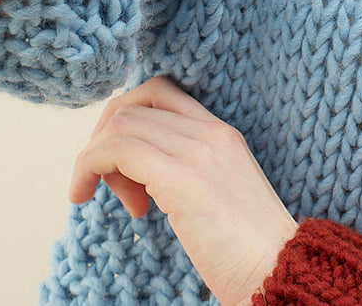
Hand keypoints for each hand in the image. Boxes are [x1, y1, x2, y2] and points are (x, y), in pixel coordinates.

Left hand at [69, 76, 297, 305]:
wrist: (277, 270)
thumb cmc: (247, 250)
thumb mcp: (216, 196)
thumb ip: (186, 173)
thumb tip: (141, 177)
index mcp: (221, 132)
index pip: (160, 92)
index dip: (127, 120)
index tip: (121, 167)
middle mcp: (210, 130)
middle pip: (134, 105)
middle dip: (105, 140)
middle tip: (110, 187)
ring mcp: (198, 149)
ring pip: (121, 123)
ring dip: (94, 159)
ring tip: (115, 203)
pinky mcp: (182, 176)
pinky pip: (117, 149)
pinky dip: (88, 166)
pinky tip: (83, 195)